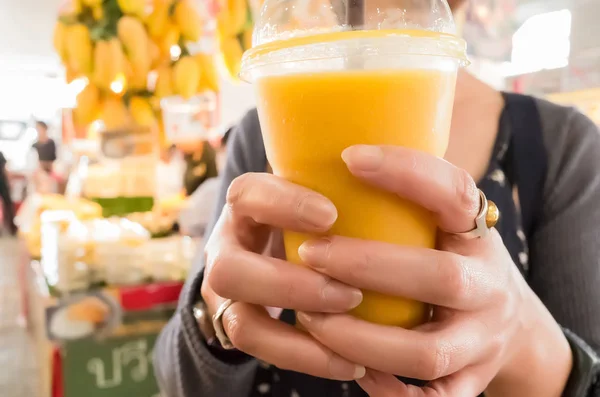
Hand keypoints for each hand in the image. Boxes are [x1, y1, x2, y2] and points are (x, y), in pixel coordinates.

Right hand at [201, 173, 366, 379]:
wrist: (266, 246)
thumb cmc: (306, 212)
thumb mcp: (313, 188)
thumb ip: (343, 185)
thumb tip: (408, 162)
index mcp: (247, 203)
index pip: (248, 194)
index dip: (283, 205)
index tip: (330, 215)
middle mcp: (228, 246)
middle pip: (230, 272)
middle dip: (290, 287)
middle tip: (350, 294)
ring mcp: (227, 290)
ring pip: (239, 321)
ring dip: (298, 335)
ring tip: (354, 345)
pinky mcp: (238, 322)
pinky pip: (260, 350)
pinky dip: (305, 359)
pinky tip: (350, 364)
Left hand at [295, 145, 571, 396]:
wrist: (514, 327)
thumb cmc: (457, 263)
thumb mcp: (447, 226)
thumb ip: (408, 204)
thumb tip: (333, 160)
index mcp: (480, 236)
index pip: (455, 192)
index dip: (407, 172)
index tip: (351, 157)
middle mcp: (489, 288)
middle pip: (440, 279)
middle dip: (368, 266)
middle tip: (309, 253)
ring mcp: (483, 341)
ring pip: (427, 353)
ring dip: (361, 339)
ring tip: (311, 321)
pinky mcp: (472, 381)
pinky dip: (389, 392)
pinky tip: (352, 371)